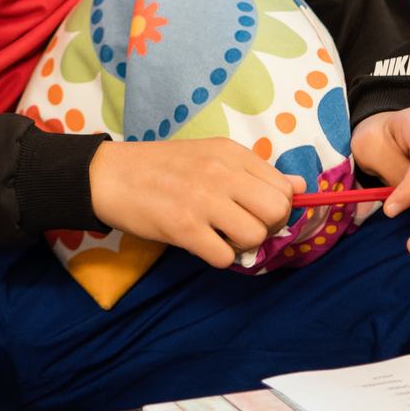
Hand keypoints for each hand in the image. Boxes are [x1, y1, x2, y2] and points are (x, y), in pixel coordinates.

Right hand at [88, 138, 303, 267]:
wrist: (108, 175)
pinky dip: (217, 257)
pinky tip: (200, 243)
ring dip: (241, 244)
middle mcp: (220, 172)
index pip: (283, 187)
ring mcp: (202, 200)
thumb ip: (254, 171)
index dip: (277, 207)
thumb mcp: (210, 156)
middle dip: (266, 227)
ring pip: (255, 236)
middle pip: (277, 211)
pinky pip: (225, 256)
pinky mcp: (183, 227)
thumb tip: (301, 187)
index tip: (255, 211)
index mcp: (229, 153)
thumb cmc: (161, 167)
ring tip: (218, 234)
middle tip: (240, 226)